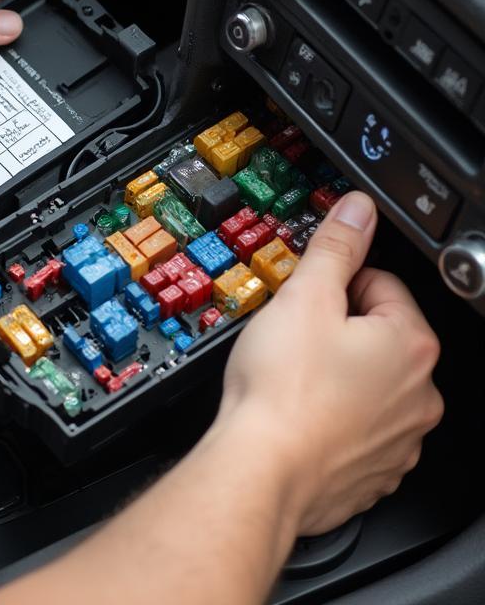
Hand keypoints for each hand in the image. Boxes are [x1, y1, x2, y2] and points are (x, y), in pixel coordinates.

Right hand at [215, 191, 443, 534]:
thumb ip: (336, 247)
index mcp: (410, 344)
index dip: (334, 285)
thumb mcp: (304, 296)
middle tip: (294, 337)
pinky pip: (359, 429)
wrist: (264, 469)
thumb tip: (357, 211)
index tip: (307, 297)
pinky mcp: (376, 471)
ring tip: (293, 376)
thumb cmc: (282, 390)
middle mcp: (419, 394)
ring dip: (338, 375)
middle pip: (377, 335)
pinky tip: (301, 412)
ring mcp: (401, 438)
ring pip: (369, 384)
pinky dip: (334, 418)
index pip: (379, 284)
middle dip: (337, 330)